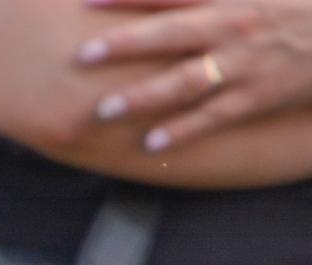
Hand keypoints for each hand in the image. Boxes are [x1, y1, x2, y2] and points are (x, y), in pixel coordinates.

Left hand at [76, 0, 311, 149]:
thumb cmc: (294, 7)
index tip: (85, 0)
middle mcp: (232, 27)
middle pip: (169, 35)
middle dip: (124, 45)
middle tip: (82, 55)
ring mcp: (244, 64)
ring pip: (185, 81)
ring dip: (142, 96)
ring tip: (104, 109)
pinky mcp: (258, 96)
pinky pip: (213, 116)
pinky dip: (182, 130)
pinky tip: (150, 143)